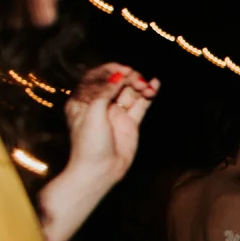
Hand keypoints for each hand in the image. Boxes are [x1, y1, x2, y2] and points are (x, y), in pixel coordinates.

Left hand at [64, 63, 158, 184]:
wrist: (99, 170)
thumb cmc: (88, 144)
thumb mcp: (92, 114)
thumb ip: (105, 92)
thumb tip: (118, 75)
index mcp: (84, 101)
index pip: (97, 78)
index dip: (110, 71)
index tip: (122, 70)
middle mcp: (100, 105)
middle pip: (116, 83)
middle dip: (128, 78)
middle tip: (136, 79)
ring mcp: (116, 113)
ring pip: (130, 92)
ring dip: (140, 86)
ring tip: (147, 86)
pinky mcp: (130, 122)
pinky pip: (141, 104)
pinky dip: (149, 94)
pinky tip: (155, 85)